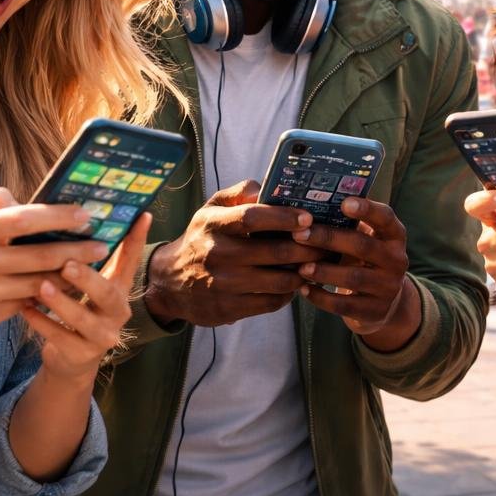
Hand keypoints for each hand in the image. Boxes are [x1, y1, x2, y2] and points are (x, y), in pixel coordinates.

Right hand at [0, 189, 111, 341]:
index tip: (84, 215)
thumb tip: (25, 199)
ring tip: (91, 265)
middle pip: (38, 256)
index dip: (57, 217)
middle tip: (102, 244)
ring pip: (38, 284)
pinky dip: (48, 293)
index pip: (22, 220)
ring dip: (69, 275)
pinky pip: (26, 302)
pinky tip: (65, 285)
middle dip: (76, 250)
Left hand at [23, 213, 152, 380]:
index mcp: (120, 290)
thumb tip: (75, 220)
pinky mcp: (81, 355)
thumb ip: (87, 263)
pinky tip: (24, 308)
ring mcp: (102, 336)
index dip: (137, 239)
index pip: (131, 261)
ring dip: (61, 302)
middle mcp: (117, 313)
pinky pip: (60, 337)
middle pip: (108, 294)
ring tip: (42, 286)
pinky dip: (41, 322)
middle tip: (67, 264)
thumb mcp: (89, 289)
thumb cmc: (78, 313)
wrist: (71, 361)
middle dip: (87, 278)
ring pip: (83, 319)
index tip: (142, 215)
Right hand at [144, 180, 328, 326]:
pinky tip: (294, 283)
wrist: (170, 283)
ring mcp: (224, 284)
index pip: (253, 217)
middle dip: (308, 248)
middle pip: (275, 252)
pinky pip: (272, 302)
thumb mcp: (211, 209)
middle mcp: (217, 254)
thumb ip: (239, 193)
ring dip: (303, 272)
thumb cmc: (201, 239)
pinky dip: (289, 293)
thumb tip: (266, 187)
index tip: (308, 218)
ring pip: (279, 280)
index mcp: (213, 224)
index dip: (284, 217)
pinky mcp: (229, 309)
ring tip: (315, 264)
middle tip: (326, 244)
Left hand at [291, 197, 419, 346]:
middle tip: (300, 235)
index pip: (385, 218)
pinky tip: (304, 290)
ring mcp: (388, 288)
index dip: (367, 209)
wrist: (384, 303)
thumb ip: (348, 225)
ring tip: (301, 267)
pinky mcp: (375, 311)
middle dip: (328, 239)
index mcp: (394, 236)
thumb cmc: (365, 261)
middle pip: (362, 246)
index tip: (344, 203)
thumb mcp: (366, 241)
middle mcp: (397, 260)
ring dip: (324, 272)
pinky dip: (321, 297)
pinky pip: (345, 305)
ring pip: (353, 278)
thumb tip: (308, 207)